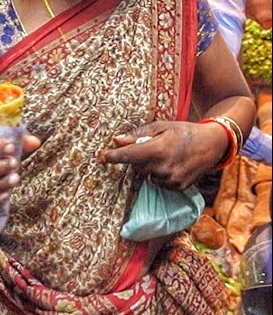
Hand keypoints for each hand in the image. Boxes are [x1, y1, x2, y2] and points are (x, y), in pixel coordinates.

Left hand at [99, 121, 229, 190]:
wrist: (213, 144)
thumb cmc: (184, 131)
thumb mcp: (161, 126)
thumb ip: (139, 135)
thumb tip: (117, 140)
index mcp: (158, 149)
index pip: (129, 155)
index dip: (114, 157)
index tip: (101, 158)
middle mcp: (164, 167)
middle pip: (137, 166)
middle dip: (139, 158)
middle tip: (153, 147)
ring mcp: (172, 179)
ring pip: (147, 175)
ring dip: (150, 167)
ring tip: (166, 155)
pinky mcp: (178, 187)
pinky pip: (158, 182)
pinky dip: (160, 175)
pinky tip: (172, 165)